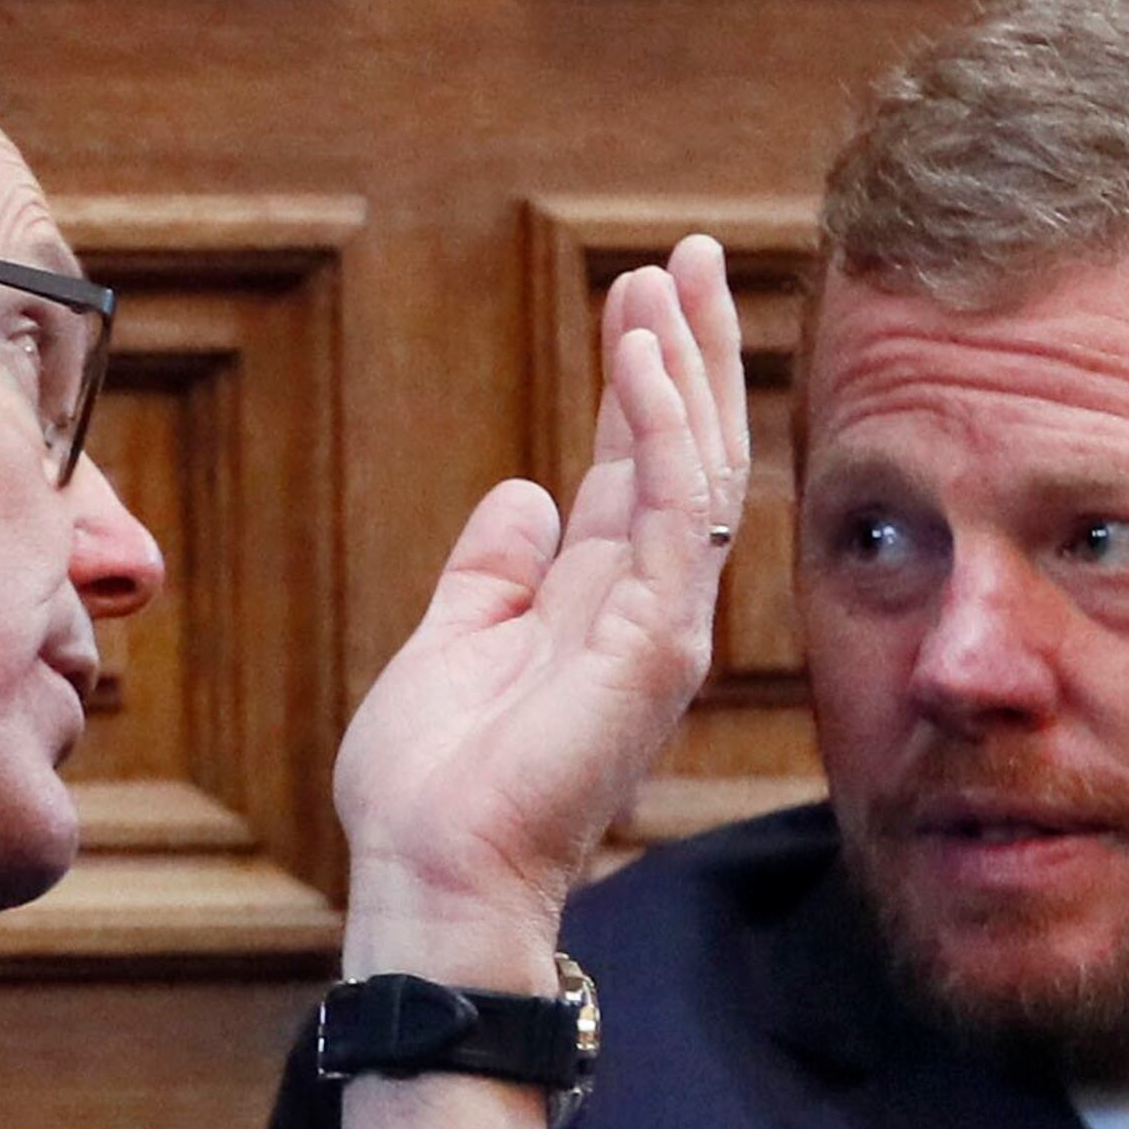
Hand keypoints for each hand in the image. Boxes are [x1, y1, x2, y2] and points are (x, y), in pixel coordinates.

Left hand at [330, 237, 750, 1128]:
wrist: (431, 874)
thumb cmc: (434, 787)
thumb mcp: (452, 641)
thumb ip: (493, 572)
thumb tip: (522, 496)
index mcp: (598, 602)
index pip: (636, 466)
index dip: (643, 377)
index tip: (641, 290)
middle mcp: (647, 606)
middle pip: (686, 452)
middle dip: (692, 349)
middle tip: (691, 254)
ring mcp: (662, 625)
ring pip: (697, 470)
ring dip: (685, 367)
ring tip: (671, 278)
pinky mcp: (657, 644)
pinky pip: (673, 514)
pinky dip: (659, 431)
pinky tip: (643, 360)